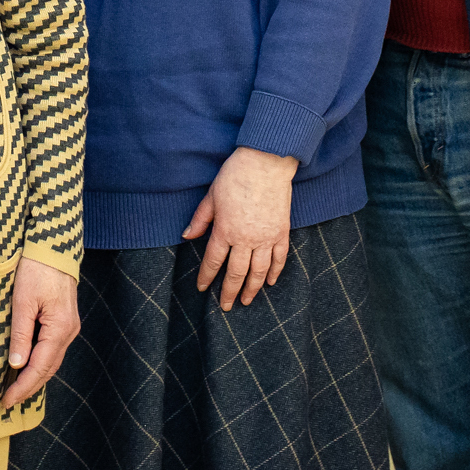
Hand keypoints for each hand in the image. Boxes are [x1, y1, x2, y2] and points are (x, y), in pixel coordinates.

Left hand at [0, 257, 79, 410]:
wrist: (54, 247)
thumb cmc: (36, 269)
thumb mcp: (23, 301)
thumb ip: (20, 334)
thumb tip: (16, 365)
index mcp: (59, 328)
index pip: (40, 367)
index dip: (23, 387)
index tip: (6, 401)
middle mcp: (68, 331)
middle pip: (48, 369)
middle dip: (29, 387)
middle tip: (8, 402)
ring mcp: (69, 327)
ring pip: (52, 361)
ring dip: (35, 377)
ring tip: (15, 390)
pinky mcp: (64, 321)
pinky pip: (52, 350)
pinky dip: (40, 363)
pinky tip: (27, 367)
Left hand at [185, 145, 297, 309]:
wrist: (266, 163)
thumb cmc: (234, 176)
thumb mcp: (211, 196)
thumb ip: (200, 219)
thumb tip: (187, 237)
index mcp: (225, 230)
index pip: (214, 261)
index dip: (207, 277)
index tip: (202, 288)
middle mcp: (246, 239)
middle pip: (236, 273)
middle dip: (229, 291)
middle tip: (225, 306)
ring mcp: (266, 237)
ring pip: (259, 271)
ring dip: (252, 289)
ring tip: (246, 301)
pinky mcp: (281, 232)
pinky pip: (279, 258)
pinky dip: (275, 272)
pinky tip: (270, 282)